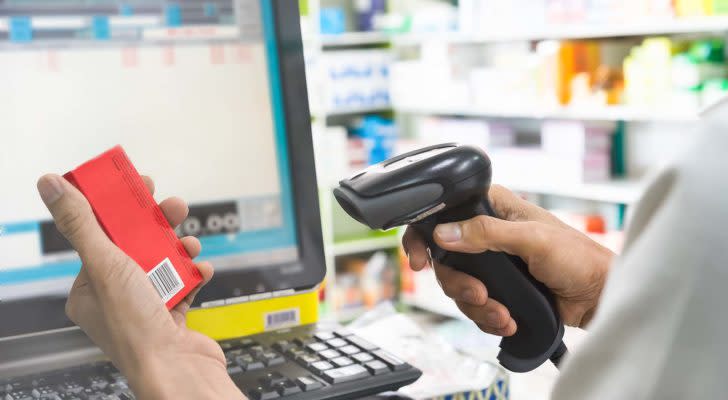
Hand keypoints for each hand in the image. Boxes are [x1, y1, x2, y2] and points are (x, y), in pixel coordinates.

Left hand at [37, 174, 244, 399]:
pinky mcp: (174, 314)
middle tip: (172, 206)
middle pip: (136, 246)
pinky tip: (201, 270)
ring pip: (164, 262)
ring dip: (180, 249)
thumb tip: (52, 186)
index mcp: (89, 291)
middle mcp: (116, 299)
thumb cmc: (136, 329)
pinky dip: (195, 273)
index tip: (134, 187)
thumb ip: (82, 223)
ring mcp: (147, 307)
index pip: (100, 238)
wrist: (179, 371)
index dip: (117, 210)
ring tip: (190, 243)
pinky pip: (185, 283)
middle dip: (157, 225)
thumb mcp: (105, 265)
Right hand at [402, 185, 613, 335]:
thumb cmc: (578, 258)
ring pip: (457, 286)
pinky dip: (487, 317)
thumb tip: (445, 232)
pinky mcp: (497, 288)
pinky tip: (508, 320)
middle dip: (458, 283)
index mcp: (494, 207)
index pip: (444, 213)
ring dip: (476, 306)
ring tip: (502, 314)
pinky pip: (474, 306)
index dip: (425, 236)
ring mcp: (490, 263)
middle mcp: (486, 232)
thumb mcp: (532, 239)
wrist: (598, 297)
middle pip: (445, 258)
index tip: (421, 261)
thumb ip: (487, 233)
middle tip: (479, 294)